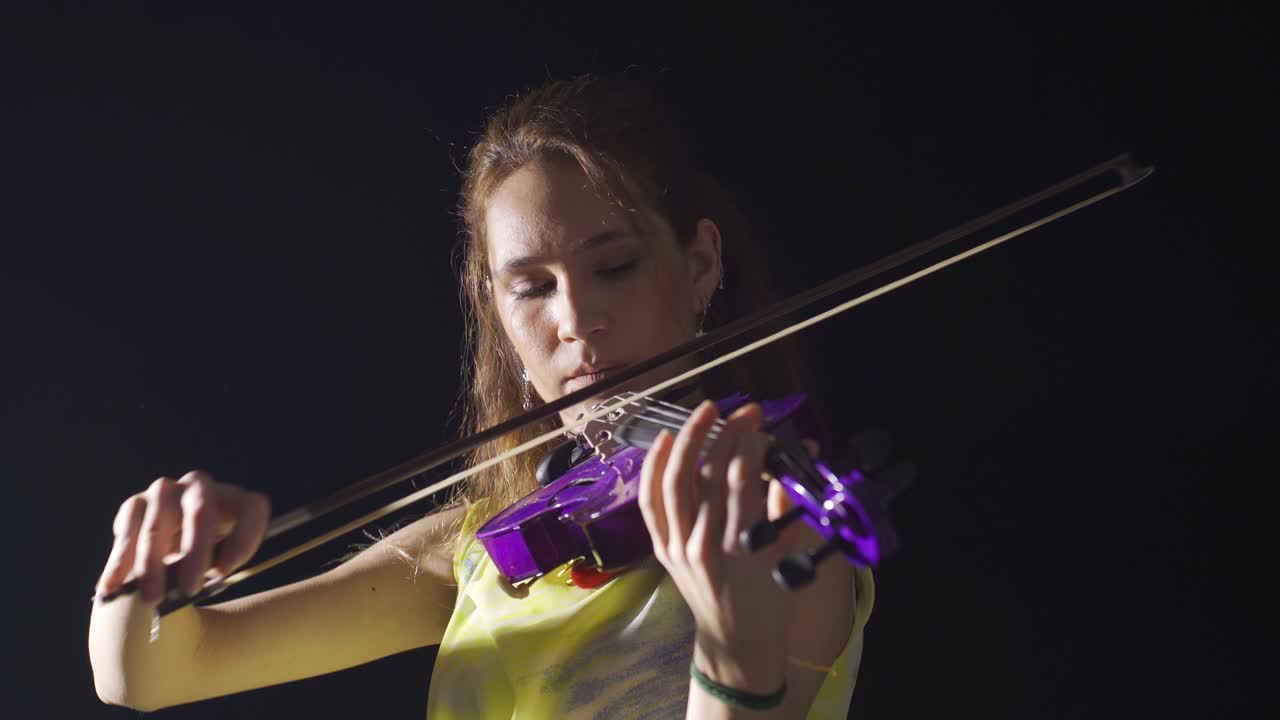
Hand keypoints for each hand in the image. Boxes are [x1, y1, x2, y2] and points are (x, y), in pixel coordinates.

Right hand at [95, 470, 269, 604]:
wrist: (173, 537)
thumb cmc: (209, 551)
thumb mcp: (228, 555)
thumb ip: (229, 562)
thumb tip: (218, 571)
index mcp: (235, 498)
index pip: (252, 509)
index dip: (244, 540)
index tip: (226, 572)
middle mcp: (201, 486)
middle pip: (201, 512)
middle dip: (194, 554)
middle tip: (189, 590)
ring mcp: (165, 491)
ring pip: (158, 524)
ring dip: (153, 565)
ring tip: (152, 598)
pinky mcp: (135, 504)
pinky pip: (126, 531)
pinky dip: (118, 563)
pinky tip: (111, 588)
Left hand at [638, 400, 800, 689]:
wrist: (736, 642)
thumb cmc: (772, 601)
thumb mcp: (793, 557)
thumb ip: (790, 507)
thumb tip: (800, 456)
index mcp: (743, 548)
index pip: (741, 480)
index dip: (752, 445)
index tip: (766, 431)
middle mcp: (705, 545)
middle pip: (710, 473)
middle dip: (729, 433)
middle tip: (747, 411)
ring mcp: (678, 547)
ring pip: (676, 481)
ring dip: (691, 439)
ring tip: (707, 410)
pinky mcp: (662, 548)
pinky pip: (651, 502)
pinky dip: (655, 468)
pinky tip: (667, 441)